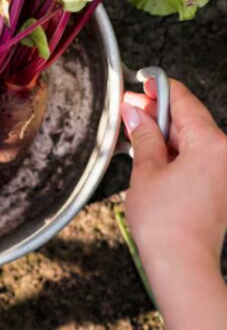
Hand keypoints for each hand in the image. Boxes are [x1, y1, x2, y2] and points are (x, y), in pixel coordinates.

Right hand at [122, 77, 226, 327]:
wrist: (182, 263)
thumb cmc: (166, 224)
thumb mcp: (146, 170)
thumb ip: (143, 135)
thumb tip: (135, 113)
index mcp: (211, 144)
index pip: (183, 101)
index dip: (158, 87)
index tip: (142, 79)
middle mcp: (225, 154)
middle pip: (189, 119)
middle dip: (156, 113)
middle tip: (127, 109)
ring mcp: (225, 171)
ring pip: (192, 138)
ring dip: (164, 133)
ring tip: (134, 136)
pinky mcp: (220, 186)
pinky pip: (198, 156)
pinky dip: (175, 151)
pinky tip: (151, 153)